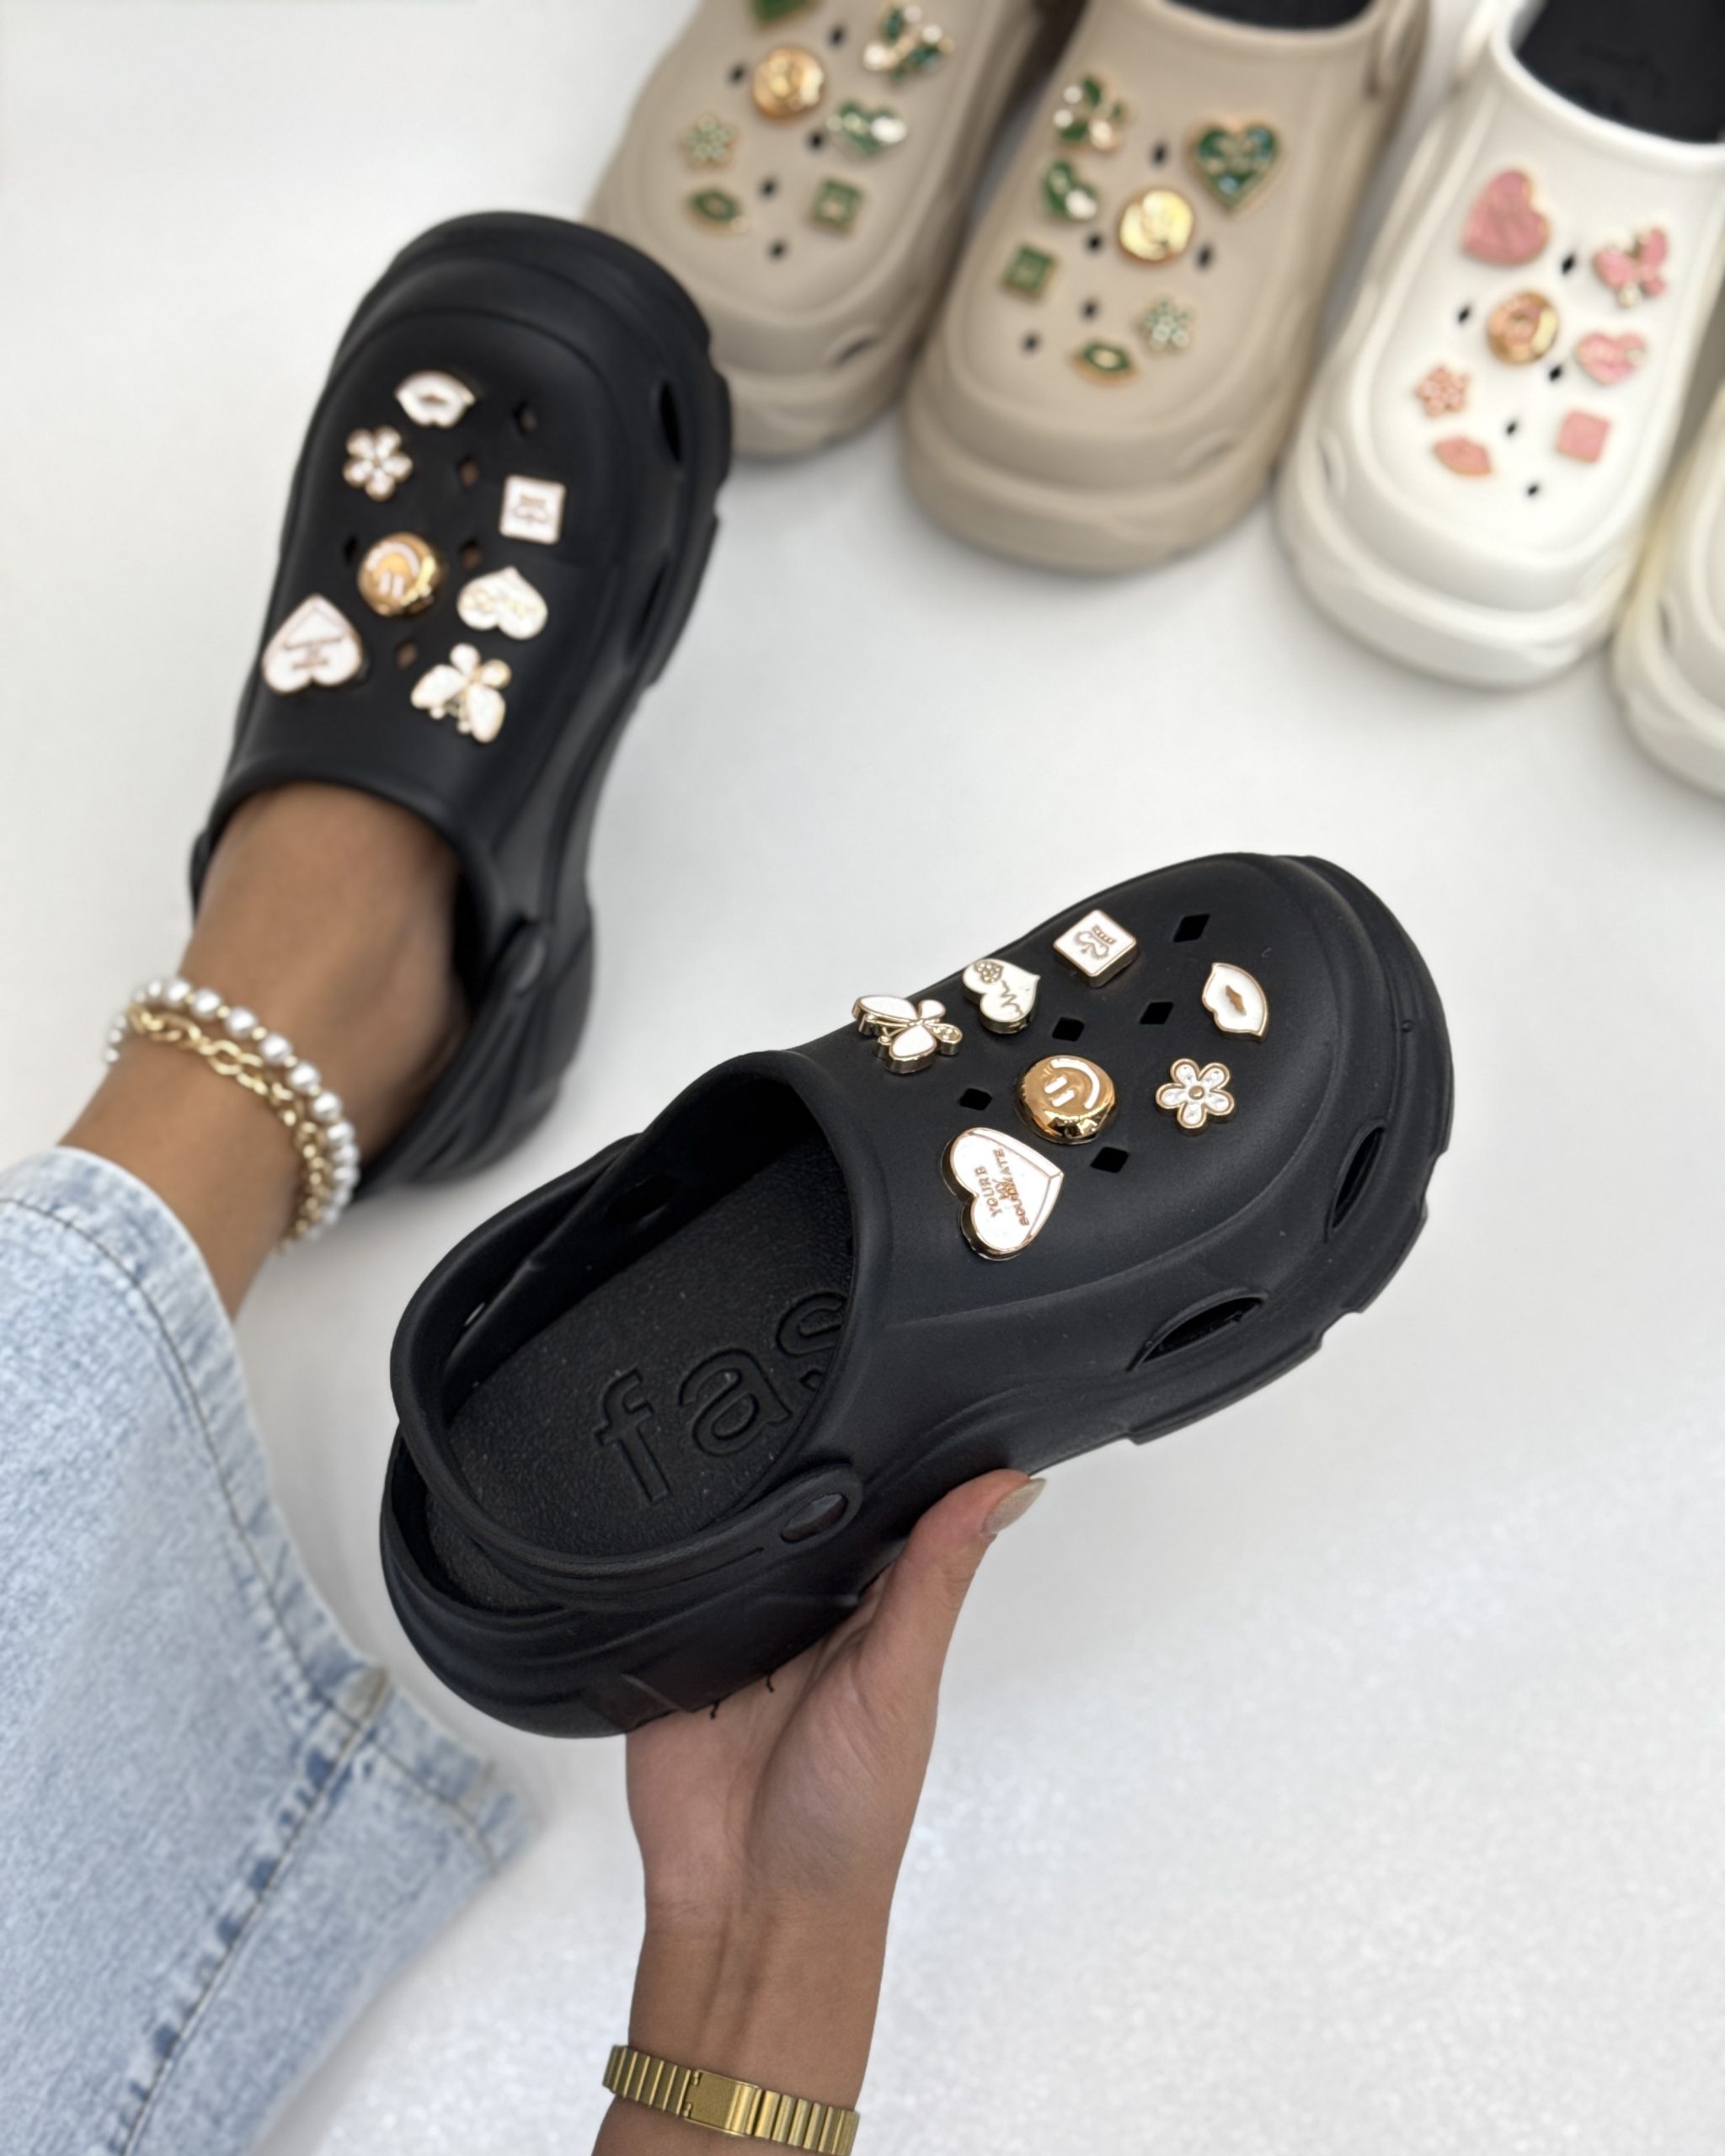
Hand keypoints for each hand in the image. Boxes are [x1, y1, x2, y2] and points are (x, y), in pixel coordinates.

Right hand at [596, 1469, 1043, 2150]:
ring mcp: (734, 1625)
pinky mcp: (666, 1648)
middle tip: (785, 1409)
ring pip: (724, 1534)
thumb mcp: (901, 1683)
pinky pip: (654, 1583)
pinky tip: (660, 1536)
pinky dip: (655, 1559)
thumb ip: (937, 1579)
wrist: (746, 1905)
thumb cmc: (848, 1819)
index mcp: (877, 1606)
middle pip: (797, 1507)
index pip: (890, 1503)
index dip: (895, 1445)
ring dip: (718, 1512)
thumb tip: (1008, 1489)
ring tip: (718, 1475)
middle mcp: (807, 1610)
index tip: (901, 1376)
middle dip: (788, 1465)